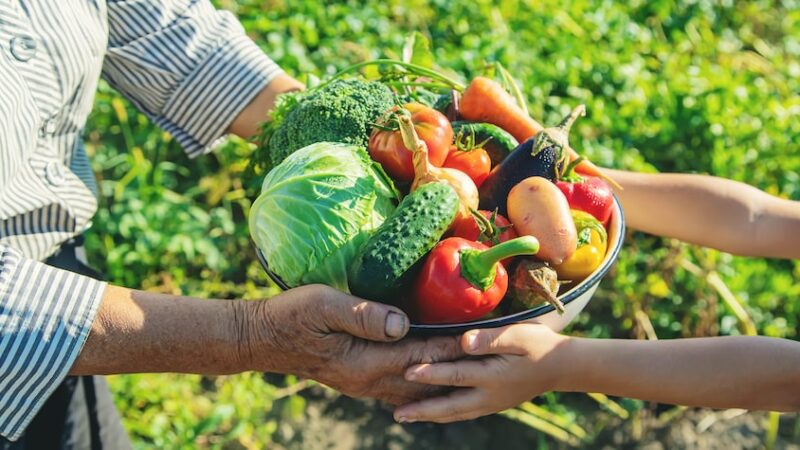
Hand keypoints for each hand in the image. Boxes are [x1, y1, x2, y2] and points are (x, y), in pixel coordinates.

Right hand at [243, 284, 464, 404]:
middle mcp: (368, 380)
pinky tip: (431, 379)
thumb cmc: (292, 316)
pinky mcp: (357, 378)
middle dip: (457, 366)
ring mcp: (362, 383)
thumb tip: (401, 323)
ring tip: (470, 370)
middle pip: (424, 376)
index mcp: (365, 362)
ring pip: (413, 387)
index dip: (453, 346)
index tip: (483, 338)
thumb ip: (363, 315)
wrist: (262, 338)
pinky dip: (420, 383)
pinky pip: (397, 387)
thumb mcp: (324, 306)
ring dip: (441, 378)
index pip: (421, 355)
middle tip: (489, 356)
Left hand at [392, 324, 569, 422]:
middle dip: (422, 410)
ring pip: (454, 413)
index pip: (455, 375)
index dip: (430, 373)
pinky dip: (444, 414)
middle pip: (449, 406)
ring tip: (405, 417)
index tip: (408, 372)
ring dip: (429, 415)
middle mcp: (488, 396)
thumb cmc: (539, 345)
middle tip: (397, 415)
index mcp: (492, 376)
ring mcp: (490, 404)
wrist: (562, 366)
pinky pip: (463, 413)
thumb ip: (491, 339)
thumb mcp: (519, 335)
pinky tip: (432, 413)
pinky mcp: (493, 404)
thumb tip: (464, 341)